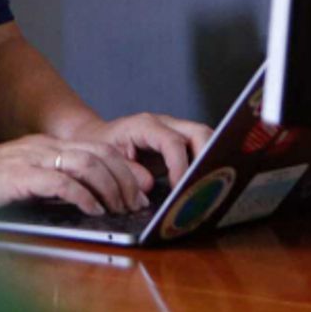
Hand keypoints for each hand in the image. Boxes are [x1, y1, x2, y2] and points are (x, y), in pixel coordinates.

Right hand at [0, 135, 151, 216]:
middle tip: (137, 205)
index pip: (98, 149)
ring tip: (120, 209)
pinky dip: (83, 197)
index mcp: (48, 146)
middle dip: (126, 180)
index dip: (125, 170)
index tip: (139, 192)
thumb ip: (51, 186)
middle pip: (101, 154)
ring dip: (111, 189)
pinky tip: (93, 211)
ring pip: (88, 165)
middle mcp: (45, 147)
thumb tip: (84, 204)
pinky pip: (62, 182)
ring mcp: (33, 158)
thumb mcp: (24, 183)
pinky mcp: (21, 175)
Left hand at [67, 112, 213, 191]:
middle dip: (208, 157)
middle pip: (199, 132)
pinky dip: (207, 163)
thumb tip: (150, 185)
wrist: (98, 137)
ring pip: (205, 137)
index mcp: (145, 126)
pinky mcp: (180, 143)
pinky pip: (201, 148)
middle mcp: (165, 124)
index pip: (172, 142)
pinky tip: (207, 182)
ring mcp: (175, 131)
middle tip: (206, 184)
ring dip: (211, 159)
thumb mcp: (108, 160)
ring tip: (212, 184)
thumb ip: (128, 171)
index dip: (180, 165)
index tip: (181, 187)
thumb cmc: (102, 147)